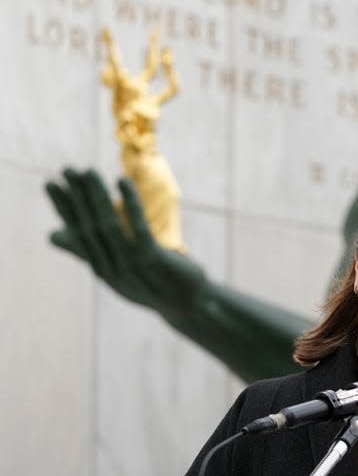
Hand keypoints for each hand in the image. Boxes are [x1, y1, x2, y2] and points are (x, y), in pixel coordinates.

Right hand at [45, 168, 206, 317]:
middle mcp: (111, 267)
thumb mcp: (113, 272)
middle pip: (88, 227)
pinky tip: (122, 181)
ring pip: (108, 225)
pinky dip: (130, 203)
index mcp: (100, 268)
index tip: (50, 183)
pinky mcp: (153, 259)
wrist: (187, 306)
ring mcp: (131, 264)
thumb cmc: (149, 285)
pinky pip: (138, 228)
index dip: (63, 208)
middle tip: (65, 169)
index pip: (77, 233)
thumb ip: (85, 252)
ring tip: (88, 171)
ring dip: (96, 197)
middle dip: (76, 197)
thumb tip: (52, 234)